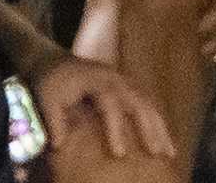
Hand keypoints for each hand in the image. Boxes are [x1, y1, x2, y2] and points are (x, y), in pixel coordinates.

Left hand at [34, 54, 176, 163]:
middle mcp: (113, 78)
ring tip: (169, 153)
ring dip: (160, 128)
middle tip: (155, 153)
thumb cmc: (49, 82)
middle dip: (148, 128)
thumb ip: (54, 121)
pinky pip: (148, 105)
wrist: (52, 59)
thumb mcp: (46, 98)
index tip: (119, 154)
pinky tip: (166, 144)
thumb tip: (59, 146)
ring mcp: (124, 81)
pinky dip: (158, 124)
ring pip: (148, 104)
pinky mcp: (129, 87)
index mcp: (94, 79)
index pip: (109, 104)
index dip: (115, 129)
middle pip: (137, 102)